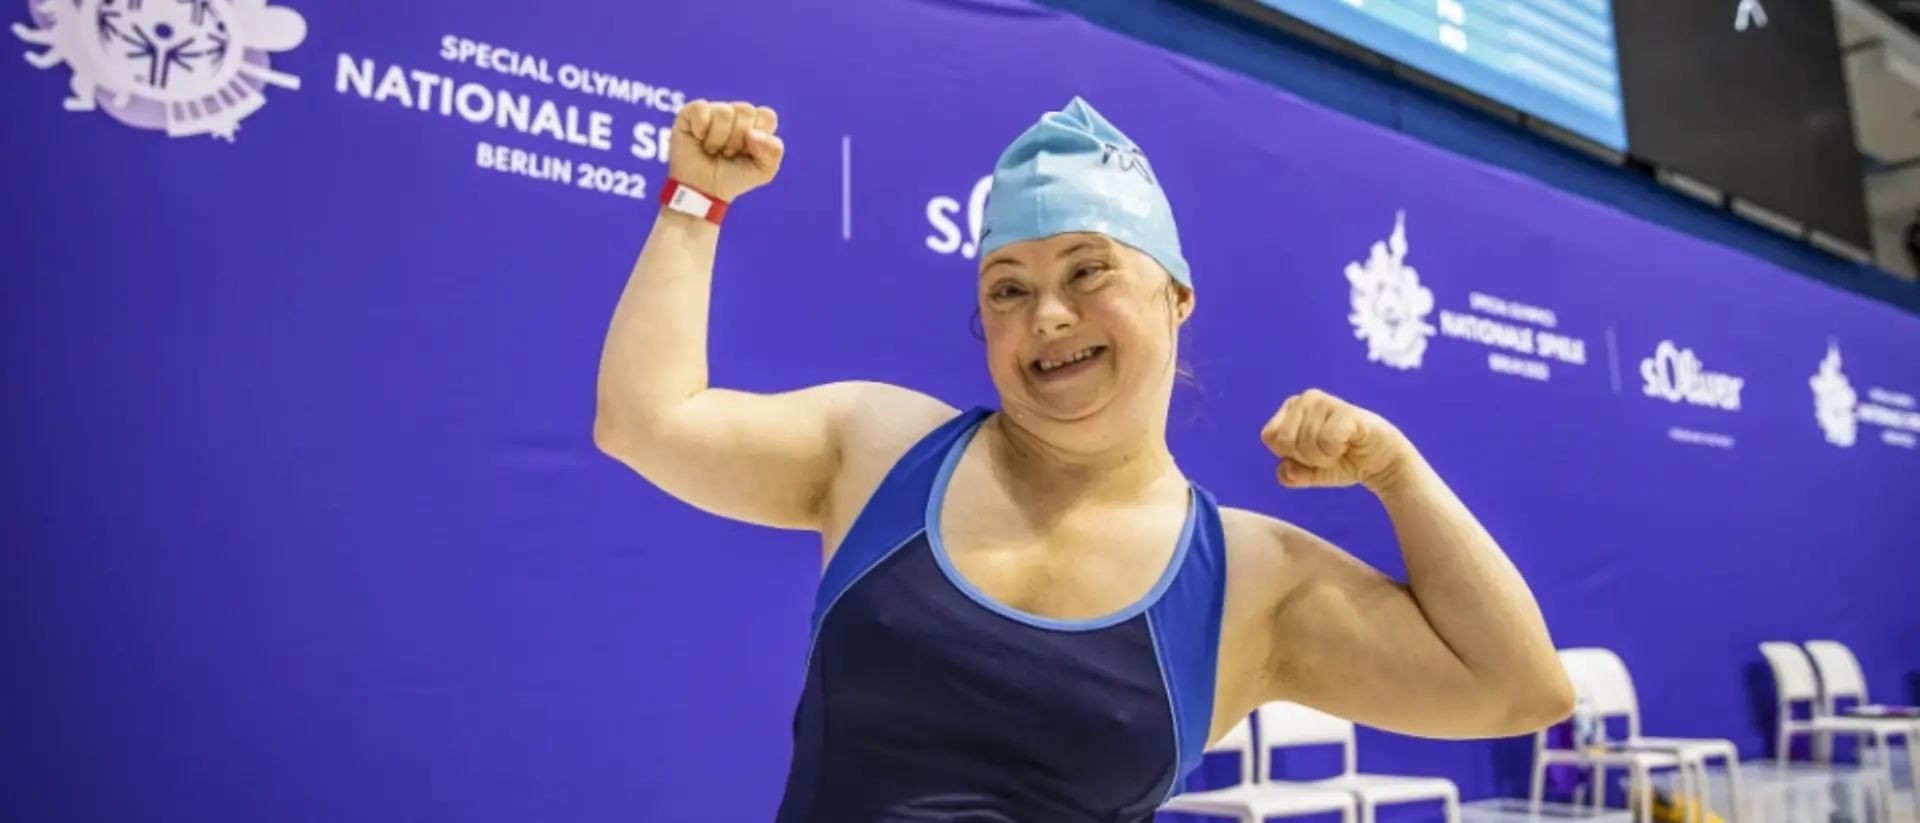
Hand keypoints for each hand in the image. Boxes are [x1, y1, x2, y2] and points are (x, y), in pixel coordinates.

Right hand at [669, 100, 784, 201]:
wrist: (704, 190)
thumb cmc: (733, 177)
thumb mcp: (764, 171)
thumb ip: (773, 151)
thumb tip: (753, 133)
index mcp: (756, 124)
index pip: (767, 116)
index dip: (760, 136)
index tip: (748, 152)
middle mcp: (736, 113)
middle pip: (746, 111)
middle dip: (737, 140)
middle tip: (728, 153)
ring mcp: (715, 110)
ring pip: (724, 111)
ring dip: (718, 138)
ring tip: (712, 150)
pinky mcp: (692, 111)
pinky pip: (701, 108)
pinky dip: (701, 128)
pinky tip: (698, 139)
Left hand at [1261, 389, 1414, 490]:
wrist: (1381, 463)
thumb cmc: (1343, 461)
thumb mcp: (1310, 472)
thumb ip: (1292, 474)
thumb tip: (1285, 472)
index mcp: (1291, 408)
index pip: (1270, 437)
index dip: (1289, 454)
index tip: (1311, 454)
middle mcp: (1306, 399)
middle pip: (1284, 442)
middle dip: (1306, 458)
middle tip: (1327, 454)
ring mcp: (1327, 402)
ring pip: (1305, 444)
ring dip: (1323, 458)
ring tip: (1340, 449)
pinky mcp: (1347, 413)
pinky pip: (1326, 441)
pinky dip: (1335, 453)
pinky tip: (1349, 444)